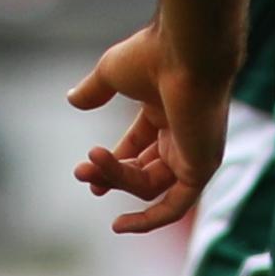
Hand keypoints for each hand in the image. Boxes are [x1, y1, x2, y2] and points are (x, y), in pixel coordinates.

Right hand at [67, 13, 233, 235]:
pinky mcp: (202, 167)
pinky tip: (120, 224)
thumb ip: (94, 89)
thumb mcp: (112, 72)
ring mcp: (193, 151)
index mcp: (166, 109)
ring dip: (117, 179)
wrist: (186, 51)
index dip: (112, 161)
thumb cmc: (153, 53)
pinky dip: (150, 220)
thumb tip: (72, 100)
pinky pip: (175, 205)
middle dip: (110, 174)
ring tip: (92, 164)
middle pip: (142, 169)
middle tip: (83, 171)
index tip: (84, 169)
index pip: (138, 147)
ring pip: (149, 184)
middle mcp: (182, 132)